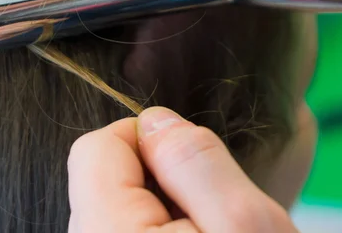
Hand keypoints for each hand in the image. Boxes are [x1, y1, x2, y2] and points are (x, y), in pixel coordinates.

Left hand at [67, 107, 297, 232]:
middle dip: (158, 174)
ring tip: (204, 232)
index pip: (97, 146)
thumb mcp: (245, 225)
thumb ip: (196, 161)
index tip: (189, 158)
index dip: (147, 138)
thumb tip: (157, 120)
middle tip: (209, 211)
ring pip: (117, 204)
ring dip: (160, 206)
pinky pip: (125, 227)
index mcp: (106, 230)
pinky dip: (157, 227)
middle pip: (105, 175)